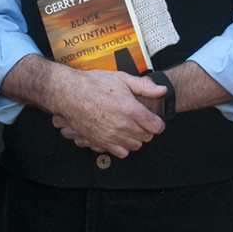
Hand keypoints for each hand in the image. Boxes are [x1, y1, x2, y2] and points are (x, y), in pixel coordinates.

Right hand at [51, 69, 166, 157]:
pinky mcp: (101, 142)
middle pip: (147, 137)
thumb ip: (144, 86)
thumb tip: (162, 90)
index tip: (154, 120)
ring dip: (136, 138)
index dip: (158, 123)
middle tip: (141, 121)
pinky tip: (120, 136)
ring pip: (135, 146)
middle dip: (147, 130)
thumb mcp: (122, 78)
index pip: (156, 126)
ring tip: (130, 127)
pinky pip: (121, 152)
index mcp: (131, 109)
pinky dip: (124, 147)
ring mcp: (112, 135)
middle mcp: (123, 125)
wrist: (70, 94)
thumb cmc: (94, 84)